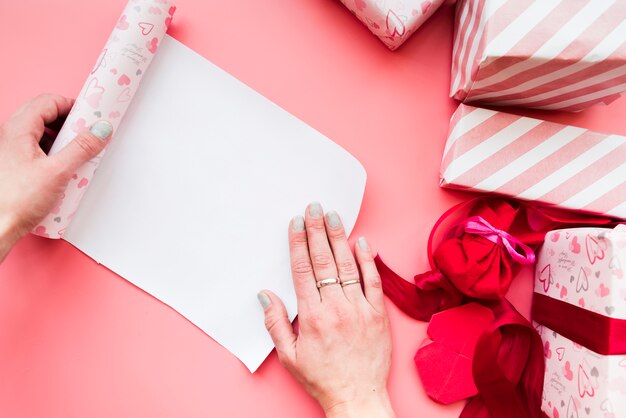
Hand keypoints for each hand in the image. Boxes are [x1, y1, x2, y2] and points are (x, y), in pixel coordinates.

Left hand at [0, 94, 112, 260]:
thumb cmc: (16, 201)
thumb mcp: (58, 172)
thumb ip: (81, 149)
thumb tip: (100, 131)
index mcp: (17, 130)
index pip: (48, 102)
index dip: (72, 106)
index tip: (90, 116)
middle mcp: (10, 135)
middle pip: (44, 114)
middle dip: (68, 121)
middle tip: (87, 133)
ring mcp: (10, 149)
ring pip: (40, 131)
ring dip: (62, 137)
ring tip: (77, 152)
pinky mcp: (14, 164)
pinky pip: (37, 147)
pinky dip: (53, 150)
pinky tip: (64, 166)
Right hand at [259, 203, 393, 417]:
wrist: (357, 397)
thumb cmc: (321, 378)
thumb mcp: (288, 356)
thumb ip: (276, 323)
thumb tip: (265, 295)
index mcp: (312, 316)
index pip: (303, 270)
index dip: (298, 243)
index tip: (297, 222)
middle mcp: (336, 308)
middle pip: (324, 261)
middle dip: (317, 231)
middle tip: (315, 207)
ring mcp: (360, 309)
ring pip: (348, 266)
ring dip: (339, 238)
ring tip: (334, 216)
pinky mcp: (378, 315)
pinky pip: (373, 281)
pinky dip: (368, 260)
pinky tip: (362, 242)